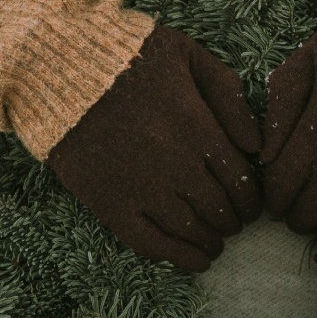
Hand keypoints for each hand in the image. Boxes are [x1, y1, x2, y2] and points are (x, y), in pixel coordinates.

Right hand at [47, 25, 261, 270]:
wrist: (59, 69)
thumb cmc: (129, 56)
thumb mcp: (188, 56)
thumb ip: (229, 95)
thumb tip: (257, 143)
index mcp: (197, 126)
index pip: (242, 179)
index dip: (252, 199)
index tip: (252, 206)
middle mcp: (175, 162)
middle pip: (220, 208)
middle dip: (234, 221)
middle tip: (235, 224)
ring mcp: (141, 187)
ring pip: (191, 230)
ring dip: (211, 242)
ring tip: (216, 243)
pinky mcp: (110, 203)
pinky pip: (150, 243)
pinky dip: (178, 258)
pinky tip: (195, 261)